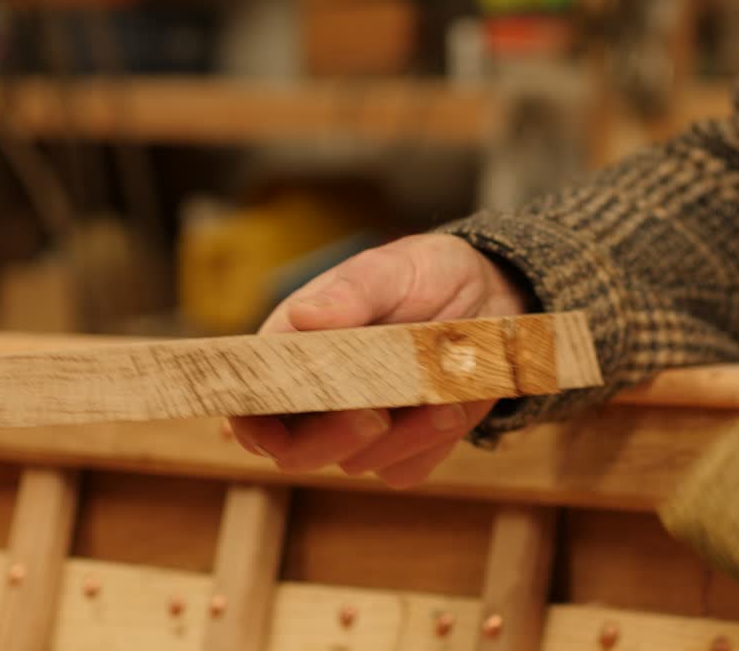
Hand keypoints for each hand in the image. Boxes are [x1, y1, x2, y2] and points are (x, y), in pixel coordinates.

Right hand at [228, 233, 532, 487]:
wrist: (489, 295)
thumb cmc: (425, 275)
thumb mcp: (393, 269)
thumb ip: (352, 292)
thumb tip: (303, 316)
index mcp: (293, 349)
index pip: (248, 402)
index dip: (249, 421)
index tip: (272, 427)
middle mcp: (318, 397)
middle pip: (294, 451)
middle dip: (331, 438)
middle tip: (372, 413)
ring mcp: (360, 427)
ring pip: (357, 462)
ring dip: (400, 435)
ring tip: (441, 394)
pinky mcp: (405, 448)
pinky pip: (405, 469)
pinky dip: (430, 443)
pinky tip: (453, 404)